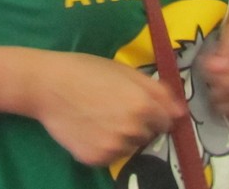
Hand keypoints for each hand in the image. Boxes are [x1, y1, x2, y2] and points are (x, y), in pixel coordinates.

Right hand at [25, 52, 185, 165]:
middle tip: (113, 108)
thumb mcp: (125, 71)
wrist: (47, 85)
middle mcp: (133, 130)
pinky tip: (89, 129)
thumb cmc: (86, 71)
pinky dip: (104, 146)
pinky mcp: (96, 159)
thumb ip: (158, 90)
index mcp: (144, 105)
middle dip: (139, 125)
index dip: (154, 113)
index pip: (166, 121)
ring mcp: (114, 147)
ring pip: (130, 147)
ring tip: (100, 118)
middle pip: (149, 135)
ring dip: (122, 137)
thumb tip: (181, 112)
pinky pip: (111, 156)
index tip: (137, 105)